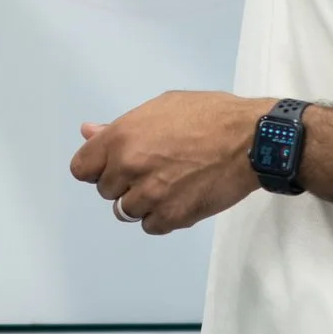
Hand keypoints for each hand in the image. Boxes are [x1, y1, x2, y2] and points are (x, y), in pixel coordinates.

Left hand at [71, 91, 267, 234]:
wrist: (250, 140)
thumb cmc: (208, 115)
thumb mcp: (161, 107)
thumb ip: (121, 126)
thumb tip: (89, 132)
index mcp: (122, 138)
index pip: (82, 168)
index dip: (97, 167)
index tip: (113, 165)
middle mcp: (129, 167)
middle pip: (106, 190)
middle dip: (124, 182)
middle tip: (154, 168)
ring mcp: (150, 195)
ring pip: (126, 211)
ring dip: (142, 201)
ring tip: (169, 183)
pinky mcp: (171, 217)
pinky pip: (150, 225)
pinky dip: (161, 216)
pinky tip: (180, 197)